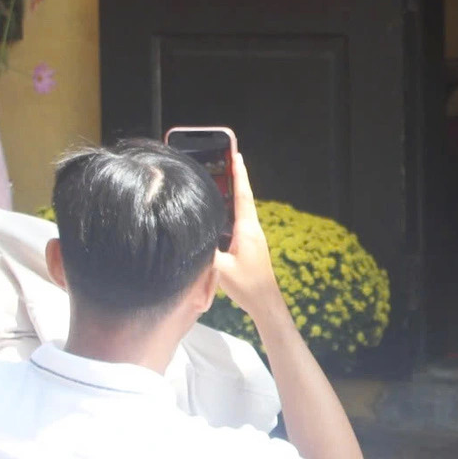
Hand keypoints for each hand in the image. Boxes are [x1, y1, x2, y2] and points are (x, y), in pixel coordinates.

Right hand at [212, 151, 283, 316]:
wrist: (265, 302)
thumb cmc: (246, 285)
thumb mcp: (221, 268)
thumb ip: (206, 250)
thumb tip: (192, 236)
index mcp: (247, 230)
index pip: (242, 195)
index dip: (239, 175)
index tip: (236, 155)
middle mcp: (252, 229)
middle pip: (243, 198)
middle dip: (236, 178)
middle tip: (228, 159)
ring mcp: (252, 238)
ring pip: (241, 210)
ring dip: (233, 194)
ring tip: (222, 180)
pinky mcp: (249, 246)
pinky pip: (238, 222)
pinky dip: (230, 211)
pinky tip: (220, 212)